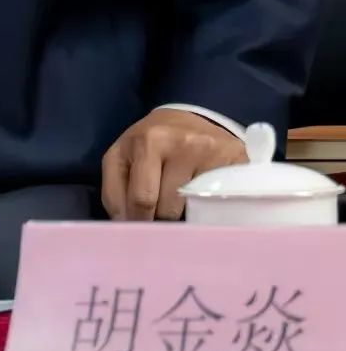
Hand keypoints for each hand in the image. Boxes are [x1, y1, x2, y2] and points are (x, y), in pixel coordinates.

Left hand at [101, 109, 246, 221]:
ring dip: (181, 215)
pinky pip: (216, 201)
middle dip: (158, 221)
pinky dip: (206, 207)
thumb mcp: (122, 157)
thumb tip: (124, 227)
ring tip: (179, 204)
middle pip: (165, 209)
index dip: (136, 222)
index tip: (137, 233)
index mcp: (145, 142)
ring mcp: (208, 150)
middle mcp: (177, 142)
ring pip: (190, 209)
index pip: (139, 199)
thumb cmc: (151, 143)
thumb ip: (115, 192)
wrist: (190, 117)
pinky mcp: (234, 158)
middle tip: (158, 219)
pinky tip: (201, 199)